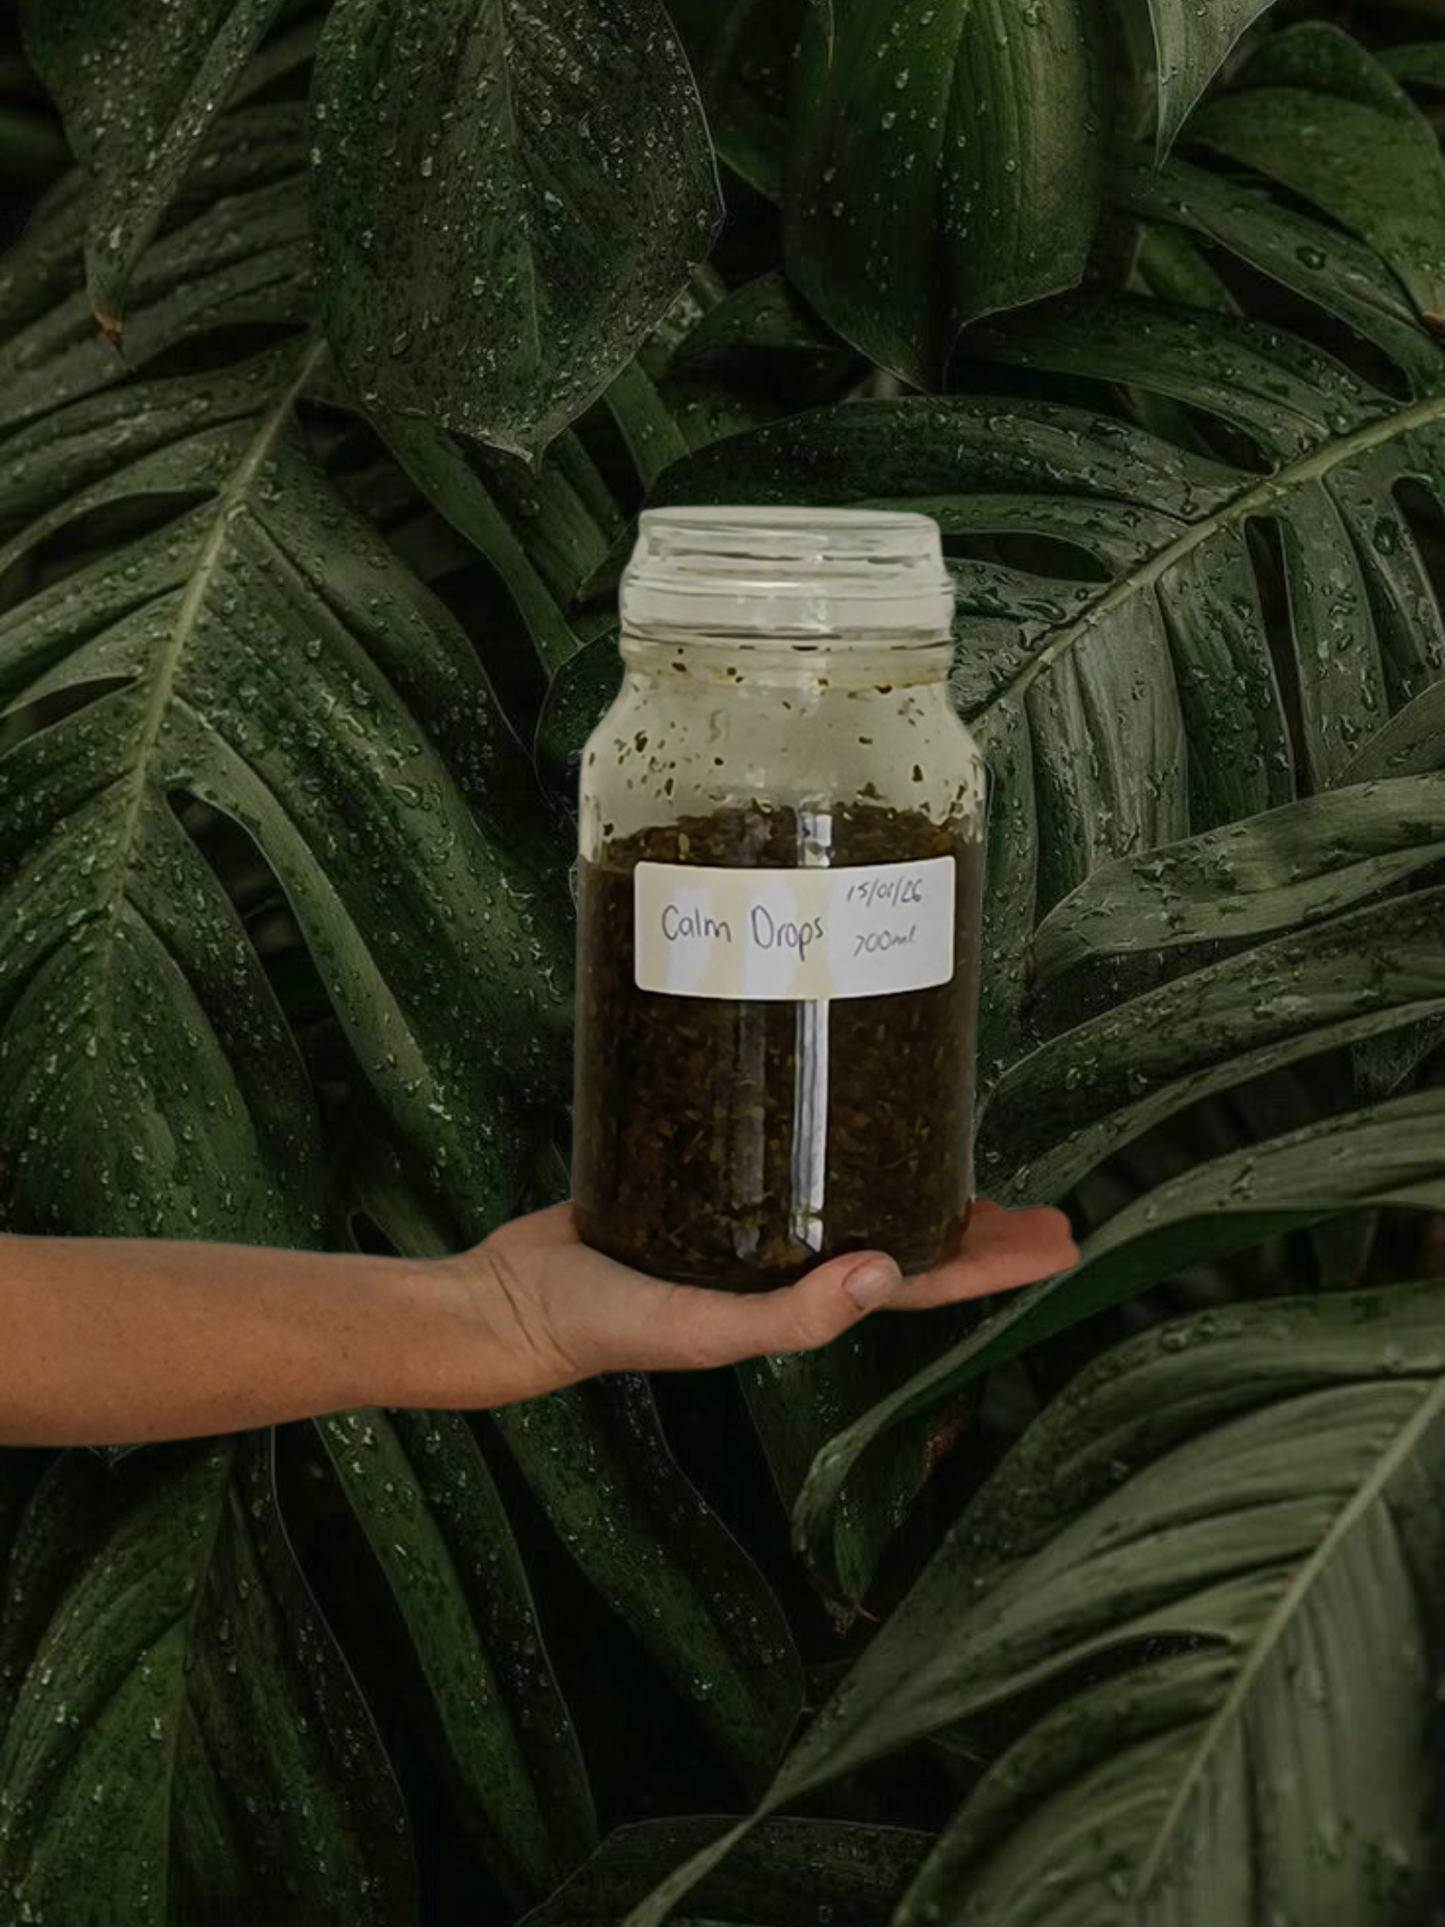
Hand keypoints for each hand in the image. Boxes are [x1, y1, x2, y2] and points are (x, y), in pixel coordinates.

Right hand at [453, 1198, 1078, 1401]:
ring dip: (921, 1181)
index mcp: (803, 1303)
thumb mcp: (697, 1326)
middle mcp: (792, 1263)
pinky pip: (797, 1163)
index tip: (1061, 1243)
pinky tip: (850, 1110)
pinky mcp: (713, 1180)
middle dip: (980, 1227)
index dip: (994, 1265)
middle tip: (1048, 1203)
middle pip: (910, 1239)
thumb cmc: (602, 1323)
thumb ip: (785, 1318)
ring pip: (861, 1195)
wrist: (513, 1298)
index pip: (922, 1282)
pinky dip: (839, 1141)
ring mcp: (755, 1225)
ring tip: (971, 1151)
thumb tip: (883, 1275)